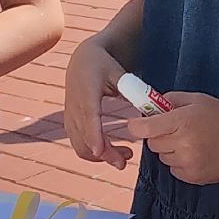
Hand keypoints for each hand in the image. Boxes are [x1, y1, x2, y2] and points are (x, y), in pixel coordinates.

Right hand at [64, 37, 132, 170]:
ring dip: (100, 156)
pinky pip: (78, 144)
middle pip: (85, 138)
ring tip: (124, 157)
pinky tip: (110, 151)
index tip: (101, 151)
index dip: (94, 136)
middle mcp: (74, 106)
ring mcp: (69, 116)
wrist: (82, 59)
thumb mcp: (119, 73)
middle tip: (126, 160)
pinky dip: (93, 152)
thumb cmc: (104, 65)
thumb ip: (132, 91)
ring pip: (80, 145)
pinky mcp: (70, 123)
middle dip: (105, 154)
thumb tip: (149, 109)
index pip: (89, 117)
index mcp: (86, 92)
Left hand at [127, 93, 218, 184]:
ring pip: (162, 157)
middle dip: (159, 135)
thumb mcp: (199, 100)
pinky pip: (173, 169)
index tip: (137, 124)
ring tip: (191, 142)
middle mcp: (184, 143)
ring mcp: (188, 162)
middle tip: (176, 129)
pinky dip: (179, 162)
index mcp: (183, 120)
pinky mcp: (192, 177)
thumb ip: (171, 99)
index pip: (145, 128)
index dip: (137, 125)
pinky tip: (197, 153)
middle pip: (152, 143)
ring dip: (170, 150)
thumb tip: (149, 105)